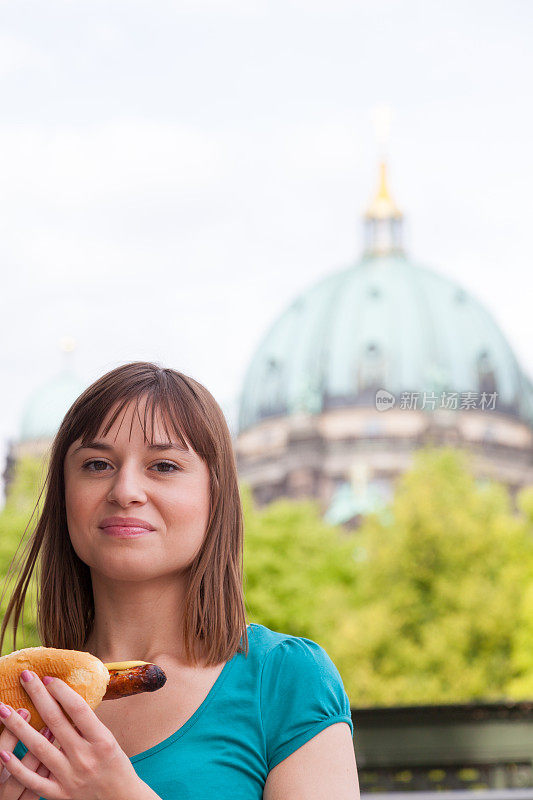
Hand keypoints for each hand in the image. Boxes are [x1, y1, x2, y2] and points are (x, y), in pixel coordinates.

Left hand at [0, 671, 140, 799]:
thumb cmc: (115, 766)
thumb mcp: (109, 741)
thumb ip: (88, 725)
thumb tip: (65, 700)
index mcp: (101, 741)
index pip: (78, 709)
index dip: (61, 691)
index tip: (48, 678)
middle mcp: (84, 757)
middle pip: (55, 722)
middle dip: (37, 696)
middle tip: (24, 676)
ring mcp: (69, 777)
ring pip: (38, 748)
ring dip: (18, 727)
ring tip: (3, 709)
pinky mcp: (58, 794)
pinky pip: (32, 780)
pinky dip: (17, 767)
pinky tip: (3, 753)